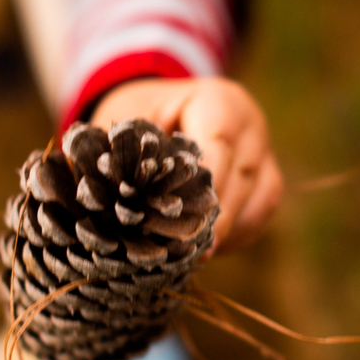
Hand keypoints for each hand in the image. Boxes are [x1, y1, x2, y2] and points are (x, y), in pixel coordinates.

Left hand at [89, 77, 283, 255]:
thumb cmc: (139, 116)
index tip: (183, 225)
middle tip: (185, 255)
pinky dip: (234, 235)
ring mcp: (263, 153)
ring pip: (261, 200)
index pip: (220, 143)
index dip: (204, 186)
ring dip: (229, 232)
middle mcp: (250, 125)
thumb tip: (94, 190)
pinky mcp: (264, 180)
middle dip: (214, 219)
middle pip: (243, 177)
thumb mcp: (125, 121)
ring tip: (193, 258)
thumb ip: (121, 153)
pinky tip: (204, 252)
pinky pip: (258, 214)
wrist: (160, 111)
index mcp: (219, 101)